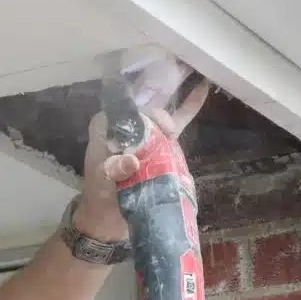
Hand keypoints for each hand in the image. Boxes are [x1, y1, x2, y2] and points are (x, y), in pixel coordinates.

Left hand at [75, 78, 211, 240]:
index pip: (118, 110)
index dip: (132, 110)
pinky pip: (174, 128)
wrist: (108, 219)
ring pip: (160, 116)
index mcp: (106, 132)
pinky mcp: (160, 150)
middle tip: (168, 130)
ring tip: (194, 80)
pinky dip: (188, 110)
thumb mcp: (102, 182)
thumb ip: (114, 170)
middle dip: (158, 114)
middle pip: (144, 111)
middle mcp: (126, 131)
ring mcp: (145, 139)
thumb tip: (131, 161)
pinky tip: (202, 88)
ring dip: (176, 103)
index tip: (147, 123)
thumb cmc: (99, 196)